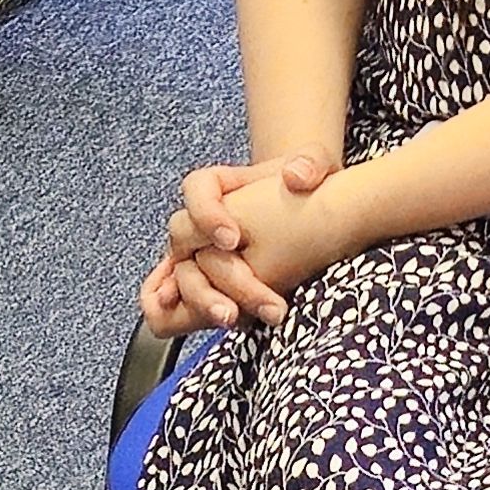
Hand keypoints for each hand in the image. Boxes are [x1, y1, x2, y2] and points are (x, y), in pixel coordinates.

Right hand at [141, 156, 334, 333]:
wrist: (304, 207)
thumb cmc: (303, 185)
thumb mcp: (314, 165)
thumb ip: (309, 163)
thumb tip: (295, 177)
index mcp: (217, 185)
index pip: (196, 190)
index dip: (208, 215)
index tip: (234, 239)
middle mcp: (199, 219)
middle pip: (184, 240)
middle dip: (209, 272)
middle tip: (237, 296)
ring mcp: (197, 253)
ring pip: (180, 275)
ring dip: (201, 300)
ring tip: (232, 318)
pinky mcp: (205, 281)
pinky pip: (175, 298)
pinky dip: (175, 313)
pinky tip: (195, 326)